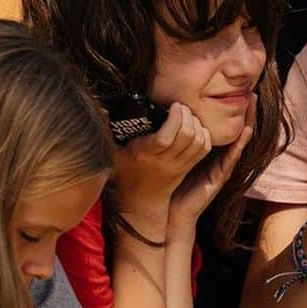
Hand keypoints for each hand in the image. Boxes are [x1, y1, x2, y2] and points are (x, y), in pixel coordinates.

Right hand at [111, 103, 212, 220]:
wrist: (139, 202)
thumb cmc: (123, 172)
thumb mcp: (111, 152)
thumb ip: (107, 131)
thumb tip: (101, 108)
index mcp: (145, 155)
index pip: (167, 137)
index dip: (175, 118)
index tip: (173, 106)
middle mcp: (165, 161)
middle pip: (187, 137)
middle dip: (188, 116)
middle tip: (181, 107)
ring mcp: (178, 166)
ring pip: (198, 143)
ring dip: (197, 124)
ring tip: (188, 116)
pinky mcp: (187, 169)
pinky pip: (203, 150)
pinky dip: (204, 136)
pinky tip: (196, 128)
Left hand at [169, 96, 255, 234]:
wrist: (172, 212)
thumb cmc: (171, 184)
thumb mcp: (175, 156)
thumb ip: (175, 140)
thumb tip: (165, 115)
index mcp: (208, 152)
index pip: (222, 128)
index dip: (230, 112)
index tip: (235, 92)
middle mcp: (219, 159)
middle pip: (236, 132)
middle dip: (245, 113)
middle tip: (251, 93)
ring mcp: (222, 168)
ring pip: (238, 142)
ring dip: (247, 123)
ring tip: (252, 106)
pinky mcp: (220, 178)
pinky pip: (232, 158)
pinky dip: (239, 144)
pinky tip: (245, 131)